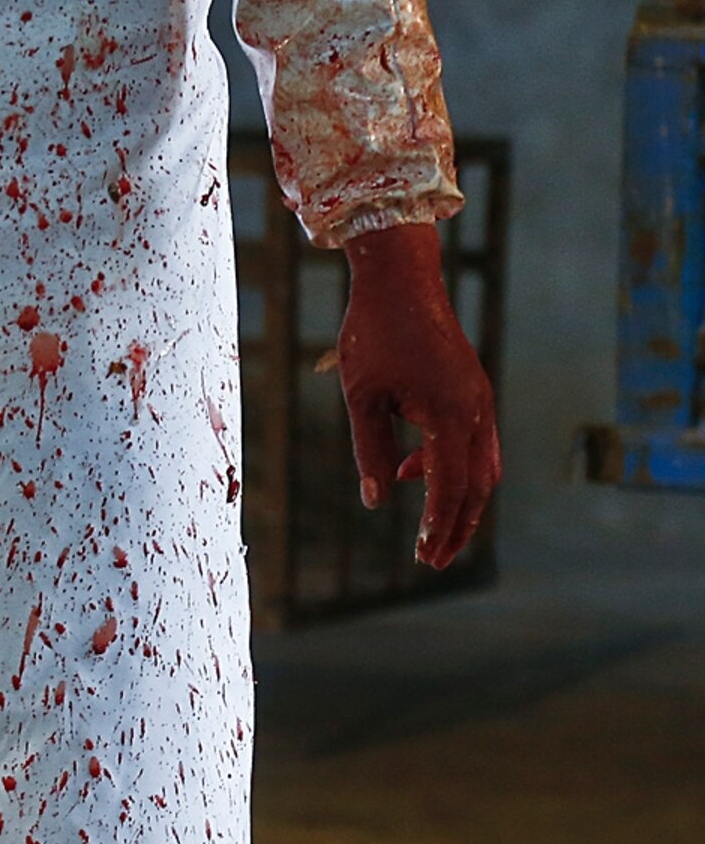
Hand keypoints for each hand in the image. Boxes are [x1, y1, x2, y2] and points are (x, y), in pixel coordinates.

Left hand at [337, 222, 499, 567]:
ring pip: (481, 467)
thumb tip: (377, 500)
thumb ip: (371, 451)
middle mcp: (475, 410)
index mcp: (449, 414)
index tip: (424, 556)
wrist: (401, 283)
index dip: (439, 525)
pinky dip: (452, 467)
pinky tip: (413, 470)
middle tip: (432, 560)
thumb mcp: (361, 398)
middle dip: (457, 526)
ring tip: (429, 531)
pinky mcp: (473, 392)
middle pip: (477, 486)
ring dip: (459, 501)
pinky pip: (473, 443)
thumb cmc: (373, 335)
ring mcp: (479, 400)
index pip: (450, 486)